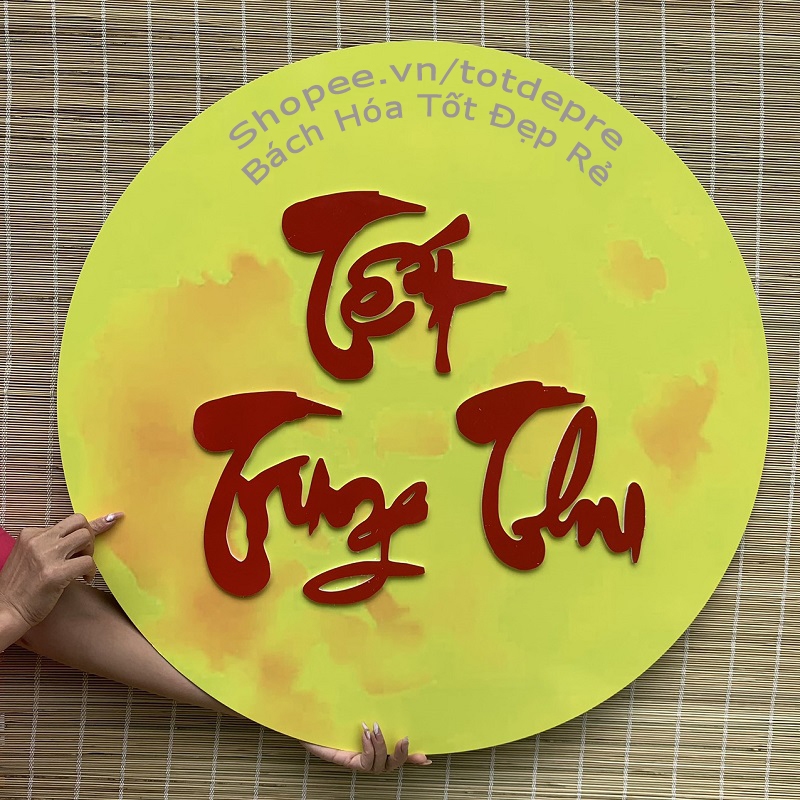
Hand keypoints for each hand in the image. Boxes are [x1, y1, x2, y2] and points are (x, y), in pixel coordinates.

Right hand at [0, 512, 123, 630]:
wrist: (5, 613)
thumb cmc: (21, 588)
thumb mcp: (30, 558)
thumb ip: (50, 545)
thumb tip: (81, 536)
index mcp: (30, 534)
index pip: (67, 522)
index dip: (87, 527)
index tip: (111, 519)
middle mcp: (38, 541)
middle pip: (80, 522)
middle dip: (90, 536)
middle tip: (85, 554)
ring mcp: (46, 556)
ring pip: (86, 537)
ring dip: (90, 552)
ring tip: (82, 568)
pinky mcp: (55, 573)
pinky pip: (87, 562)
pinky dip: (91, 571)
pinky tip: (85, 580)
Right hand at [302, 722, 431, 772]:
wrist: (325, 727)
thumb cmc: (321, 732)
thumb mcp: (315, 738)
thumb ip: (312, 742)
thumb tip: (304, 740)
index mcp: (351, 760)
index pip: (364, 762)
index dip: (369, 750)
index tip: (365, 730)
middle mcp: (366, 761)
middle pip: (381, 765)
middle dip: (383, 748)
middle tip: (379, 729)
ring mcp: (377, 756)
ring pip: (392, 763)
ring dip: (400, 752)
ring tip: (404, 738)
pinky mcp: (386, 748)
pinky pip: (401, 758)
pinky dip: (413, 758)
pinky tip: (425, 758)